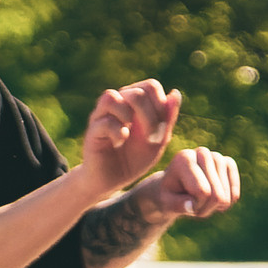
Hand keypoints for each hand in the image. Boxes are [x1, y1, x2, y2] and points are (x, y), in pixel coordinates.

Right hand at [80, 77, 180, 193]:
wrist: (111, 181)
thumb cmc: (134, 159)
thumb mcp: (158, 140)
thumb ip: (167, 117)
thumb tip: (175, 93)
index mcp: (134, 102)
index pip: (151, 86)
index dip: (161, 106)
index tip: (161, 129)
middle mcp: (117, 103)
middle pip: (137, 92)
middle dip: (150, 117)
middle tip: (151, 138)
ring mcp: (102, 115)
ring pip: (113, 97)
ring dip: (129, 117)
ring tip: (130, 135)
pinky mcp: (92, 130)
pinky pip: (105, 121)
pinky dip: (117, 132)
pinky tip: (119, 143)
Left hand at [155, 145, 239, 222]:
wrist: (174, 186)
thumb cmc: (169, 195)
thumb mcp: (167, 203)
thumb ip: (177, 205)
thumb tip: (192, 206)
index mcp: (185, 158)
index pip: (203, 192)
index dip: (195, 206)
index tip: (184, 203)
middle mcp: (202, 153)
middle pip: (217, 195)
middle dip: (205, 207)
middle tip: (193, 204)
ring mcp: (217, 157)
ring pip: (226, 197)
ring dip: (214, 207)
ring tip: (201, 201)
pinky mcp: (229, 163)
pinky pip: (234, 193)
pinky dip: (226, 202)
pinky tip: (215, 200)